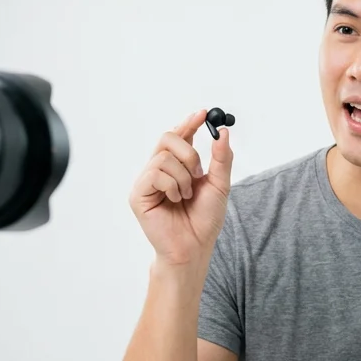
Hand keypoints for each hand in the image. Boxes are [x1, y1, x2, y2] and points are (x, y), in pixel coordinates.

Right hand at [129, 109, 233, 266]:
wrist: (194, 247)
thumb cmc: (204, 220)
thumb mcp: (219, 185)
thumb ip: (221, 159)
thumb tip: (223, 132)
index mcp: (176, 166)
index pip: (179, 136)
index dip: (189, 123)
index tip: (203, 113)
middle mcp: (158, 170)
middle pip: (167, 137)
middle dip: (189, 153)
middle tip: (198, 173)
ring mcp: (146, 181)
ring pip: (163, 157)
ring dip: (183, 177)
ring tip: (185, 196)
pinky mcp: (138, 194)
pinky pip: (155, 173)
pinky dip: (173, 186)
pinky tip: (175, 201)